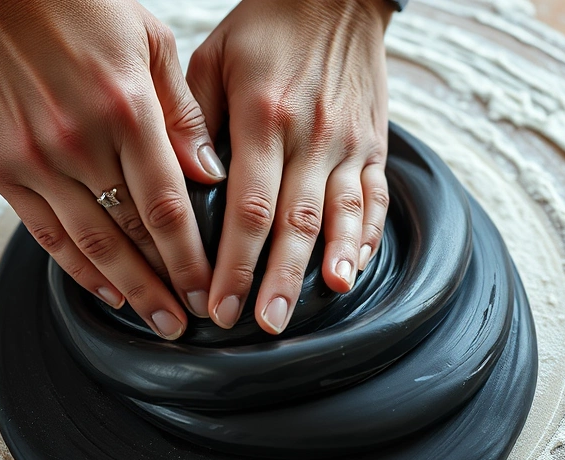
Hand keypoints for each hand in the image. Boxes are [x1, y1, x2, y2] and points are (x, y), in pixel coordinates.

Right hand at [0, 0, 228, 338]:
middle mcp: (79, 141)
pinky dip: (75, 266)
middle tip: (187, 321)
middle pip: (132, 235)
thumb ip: (182, 111)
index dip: (191, 257)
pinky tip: (103, 289)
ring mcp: (33, 158)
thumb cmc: (75, 4)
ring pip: (88, 243)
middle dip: (164, 286)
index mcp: (125, 108)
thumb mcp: (148, 39)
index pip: (167, 206)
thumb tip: (210, 173)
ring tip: (154, 320)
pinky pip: (43, 231)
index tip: (209, 288)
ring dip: (126, 289)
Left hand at [187, 0, 392, 333]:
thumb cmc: (264, 29)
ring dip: (330, 266)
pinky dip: (367, 236)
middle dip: (279, 280)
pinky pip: (375, 197)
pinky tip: (354, 269)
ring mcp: (349, 141)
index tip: (219, 302)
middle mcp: (311, 134)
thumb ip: (195, 121)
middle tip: (263, 324)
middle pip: (296, 223)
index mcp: (264, 116)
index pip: (249, 206)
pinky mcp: (374, 143)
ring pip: (341, 215)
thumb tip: (189, 186)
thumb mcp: (213, 57)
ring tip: (318, 306)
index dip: (235, 261)